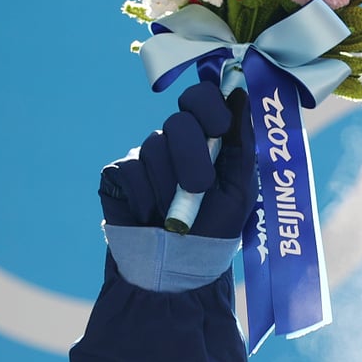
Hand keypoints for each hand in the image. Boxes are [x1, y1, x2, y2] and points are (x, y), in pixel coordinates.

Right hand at [99, 82, 251, 237]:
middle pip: (178, 122)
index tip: (219, 126)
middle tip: (200, 188)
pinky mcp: (118, 174)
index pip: (201, 99)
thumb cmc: (215, 229)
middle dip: (193, 157)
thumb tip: (241, 95)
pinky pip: (131, 169)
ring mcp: (144, 157)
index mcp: (206, 140)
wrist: (179, 267)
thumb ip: (242, 144)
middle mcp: (173, 143)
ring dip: (171, 187)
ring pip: (154, 148)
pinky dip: (146, 197)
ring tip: (177, 214)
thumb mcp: (240, 189)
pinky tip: (150, 216)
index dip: (208, 105)